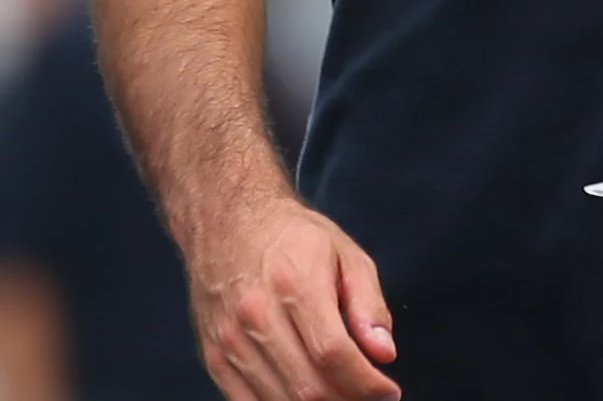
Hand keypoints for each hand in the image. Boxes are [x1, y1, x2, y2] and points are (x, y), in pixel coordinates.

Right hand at [186, 191, 399, 400]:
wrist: (225, 219)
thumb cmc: (288, 235)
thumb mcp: (345, 254)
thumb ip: (369, 305)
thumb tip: (383, 352)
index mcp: (294, 283)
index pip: (334, 354)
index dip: (367, 384)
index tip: (388, 391)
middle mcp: (256, 314)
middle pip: (308, 387)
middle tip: (367, 396)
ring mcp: (231, 339)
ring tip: (340, 394)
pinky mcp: (214, 355)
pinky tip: (303, 396)